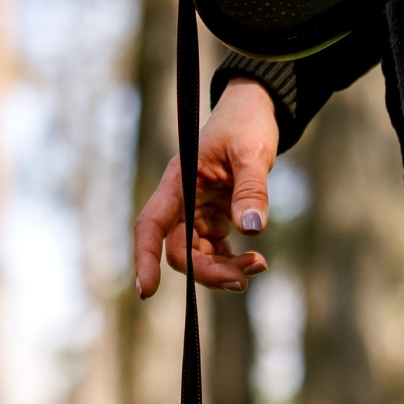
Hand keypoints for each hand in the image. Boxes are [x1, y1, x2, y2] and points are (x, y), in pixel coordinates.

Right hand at [133, 78, 277, 297]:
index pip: (150, 226)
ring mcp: (196, 214)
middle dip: (207, 272)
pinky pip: (216, 252)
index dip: (145, 259)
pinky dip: (233, 261)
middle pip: (180, 253)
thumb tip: (252, 229)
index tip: (146, 291)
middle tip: (243, 280)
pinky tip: (255, 260)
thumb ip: (251, 189)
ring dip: (225, 270)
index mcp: (178, 183)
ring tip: (258, 265)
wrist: (254, 112)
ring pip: (199, 258)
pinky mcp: (212, 219)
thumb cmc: (247, 123)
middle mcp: (181, 203)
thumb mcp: (252, 151)